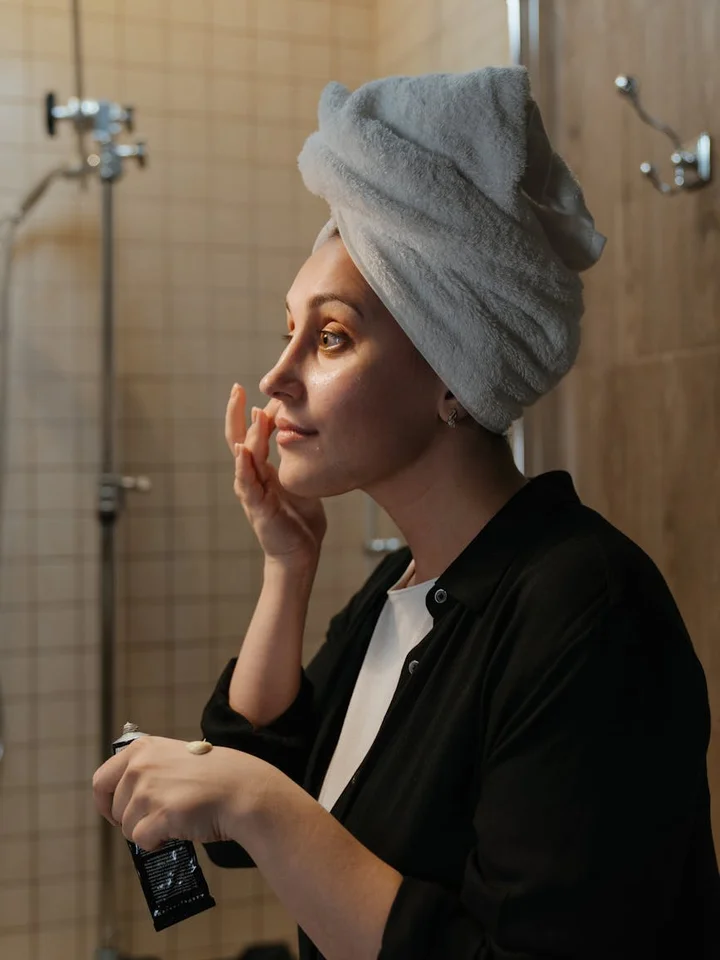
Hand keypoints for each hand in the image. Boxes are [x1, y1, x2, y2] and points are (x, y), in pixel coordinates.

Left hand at [92, 736, 275, 850]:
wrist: (241, 789)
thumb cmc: (213, 777)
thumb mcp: (174, 757)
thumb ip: (148, 769)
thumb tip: (123, 797)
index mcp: (142, 749)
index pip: (101, 780)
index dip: (106, 802)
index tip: (118, 812)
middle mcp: (140, 766)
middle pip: (114, 809)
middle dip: (130, 820)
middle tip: (156, 818)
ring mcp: (148, 790)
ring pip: (127, 828)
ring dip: (148, 830)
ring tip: (175, 818)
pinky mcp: (159, 815)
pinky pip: (142, 841)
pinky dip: (157, 842)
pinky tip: (178, 829)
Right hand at [225, 383, 326, 564]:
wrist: (299, 552)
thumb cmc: (300, 518)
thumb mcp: (301, 480)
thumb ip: (300, 459)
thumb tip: (310, 432)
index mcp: (261, 469)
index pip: (252, 434)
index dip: (253, 413)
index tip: (259, 390)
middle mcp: (251, 477)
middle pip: (238, 438)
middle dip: (235, 413)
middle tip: (236, 388)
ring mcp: (251, 491)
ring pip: (244, 457)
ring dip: (247, 434)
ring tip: (251, 412)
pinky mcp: (257, 507)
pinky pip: (247, 483)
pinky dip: (243, 465)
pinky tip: (243, 450)